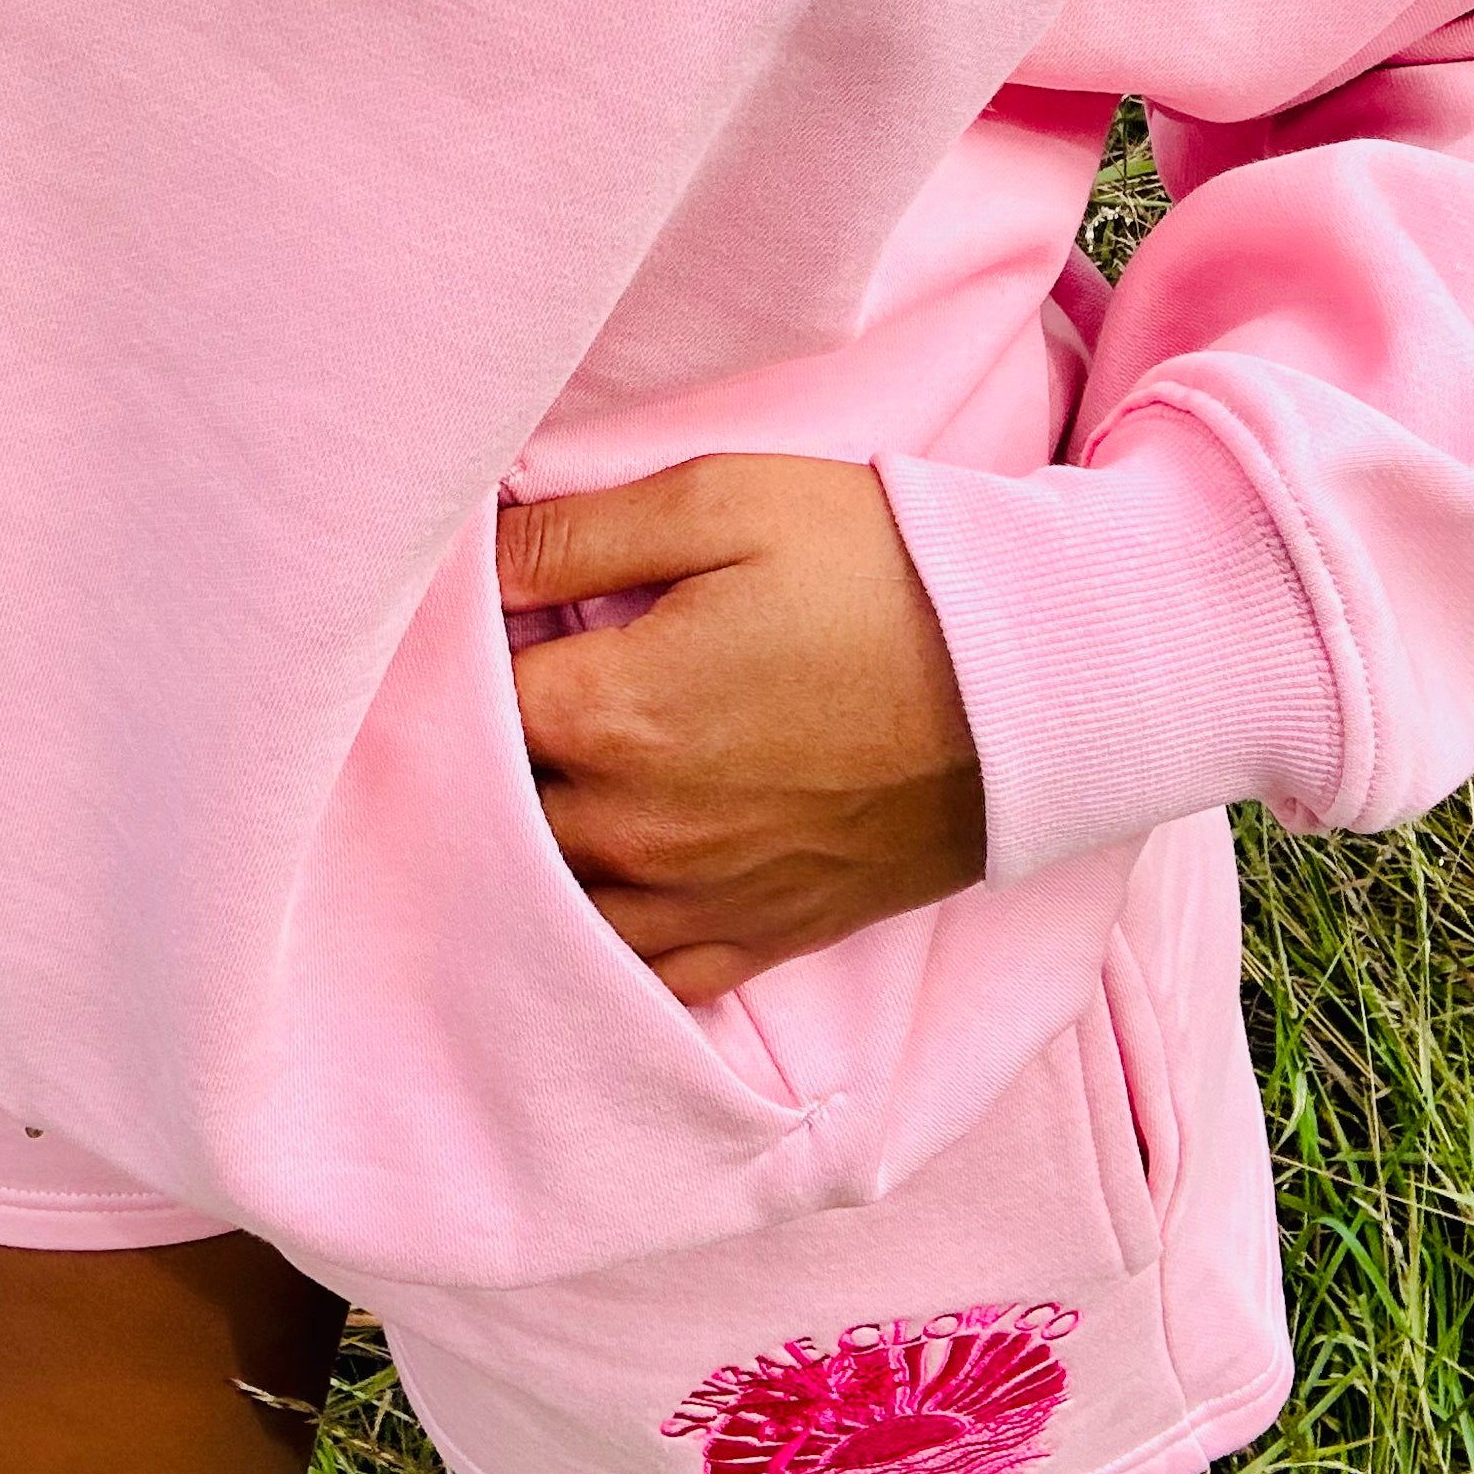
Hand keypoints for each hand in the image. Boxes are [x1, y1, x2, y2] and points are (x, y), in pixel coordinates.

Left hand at [496, 455, 985, 1006]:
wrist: (1030, 680)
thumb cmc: (878, 570)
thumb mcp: (727, 499)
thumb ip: (579, 531)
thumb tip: (467, 554)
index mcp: (609, 710)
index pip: (456, 702)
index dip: (444, 661)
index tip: (452, 631)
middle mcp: (629, 826)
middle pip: (487, 810)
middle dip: (470, 760)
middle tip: (481, 705)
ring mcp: (691, 898)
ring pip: (542, 901)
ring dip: (521, 852)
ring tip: (528, 792)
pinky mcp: (753, 939)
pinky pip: (634, 974)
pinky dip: (595, 940)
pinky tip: (591, 897)